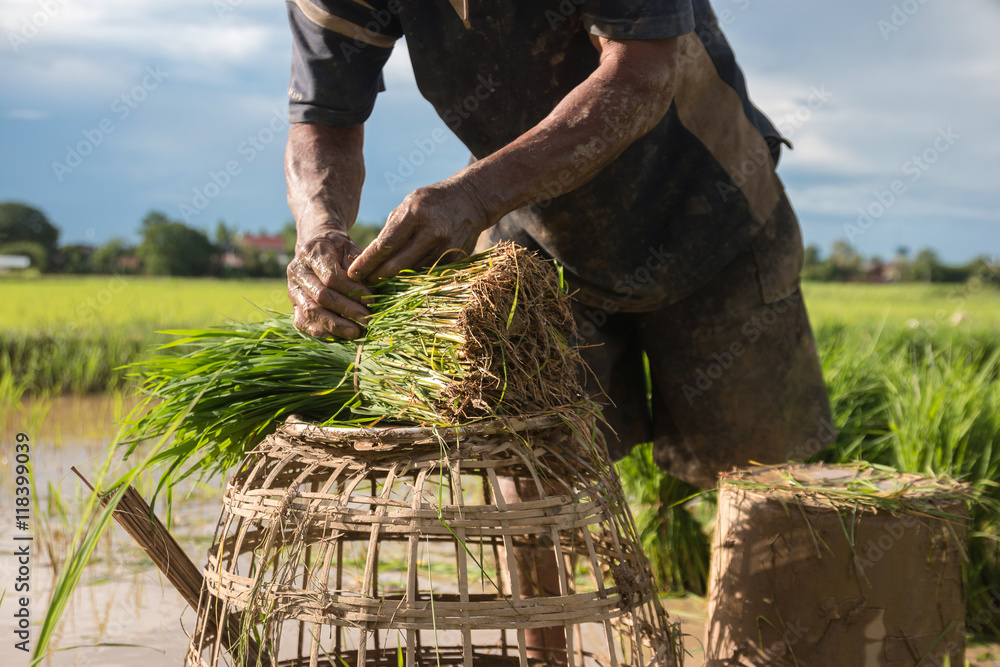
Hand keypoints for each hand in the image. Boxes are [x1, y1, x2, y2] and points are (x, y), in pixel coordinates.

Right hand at [287, 227, 372, 338]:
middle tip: (367, 319)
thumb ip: (357, 265)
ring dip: (335, 325)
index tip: (372, 300)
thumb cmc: (338, 248)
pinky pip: (302, 323)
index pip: (330, 277)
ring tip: (356, 332)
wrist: (318, 246)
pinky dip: (319, 332)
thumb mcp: (349, 247)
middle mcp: (297, 271)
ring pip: (311, 311)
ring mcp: (292, 289)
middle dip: (346, 310)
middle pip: (321, 296)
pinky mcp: (293, 304)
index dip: (352, 291)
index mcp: (311, 252)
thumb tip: (368, 290)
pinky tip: (338, 337)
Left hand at [348, 178, 491, 281]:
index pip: (384, 245)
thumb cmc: (431, 201)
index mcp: (415, 214)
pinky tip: (402, 280)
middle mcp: (431, 233)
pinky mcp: (455, 259)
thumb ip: (391, 230)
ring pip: (412, 273)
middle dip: (377, 276)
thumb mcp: (408, 205)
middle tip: (363, 283)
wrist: (470, 200)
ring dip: (394, 281)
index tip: (352, 274)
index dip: (366, 262)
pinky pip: (427, 274)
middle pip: (397, 265)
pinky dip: (413, 278)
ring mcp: (445, 248)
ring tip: (379, 283)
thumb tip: (370, 258)